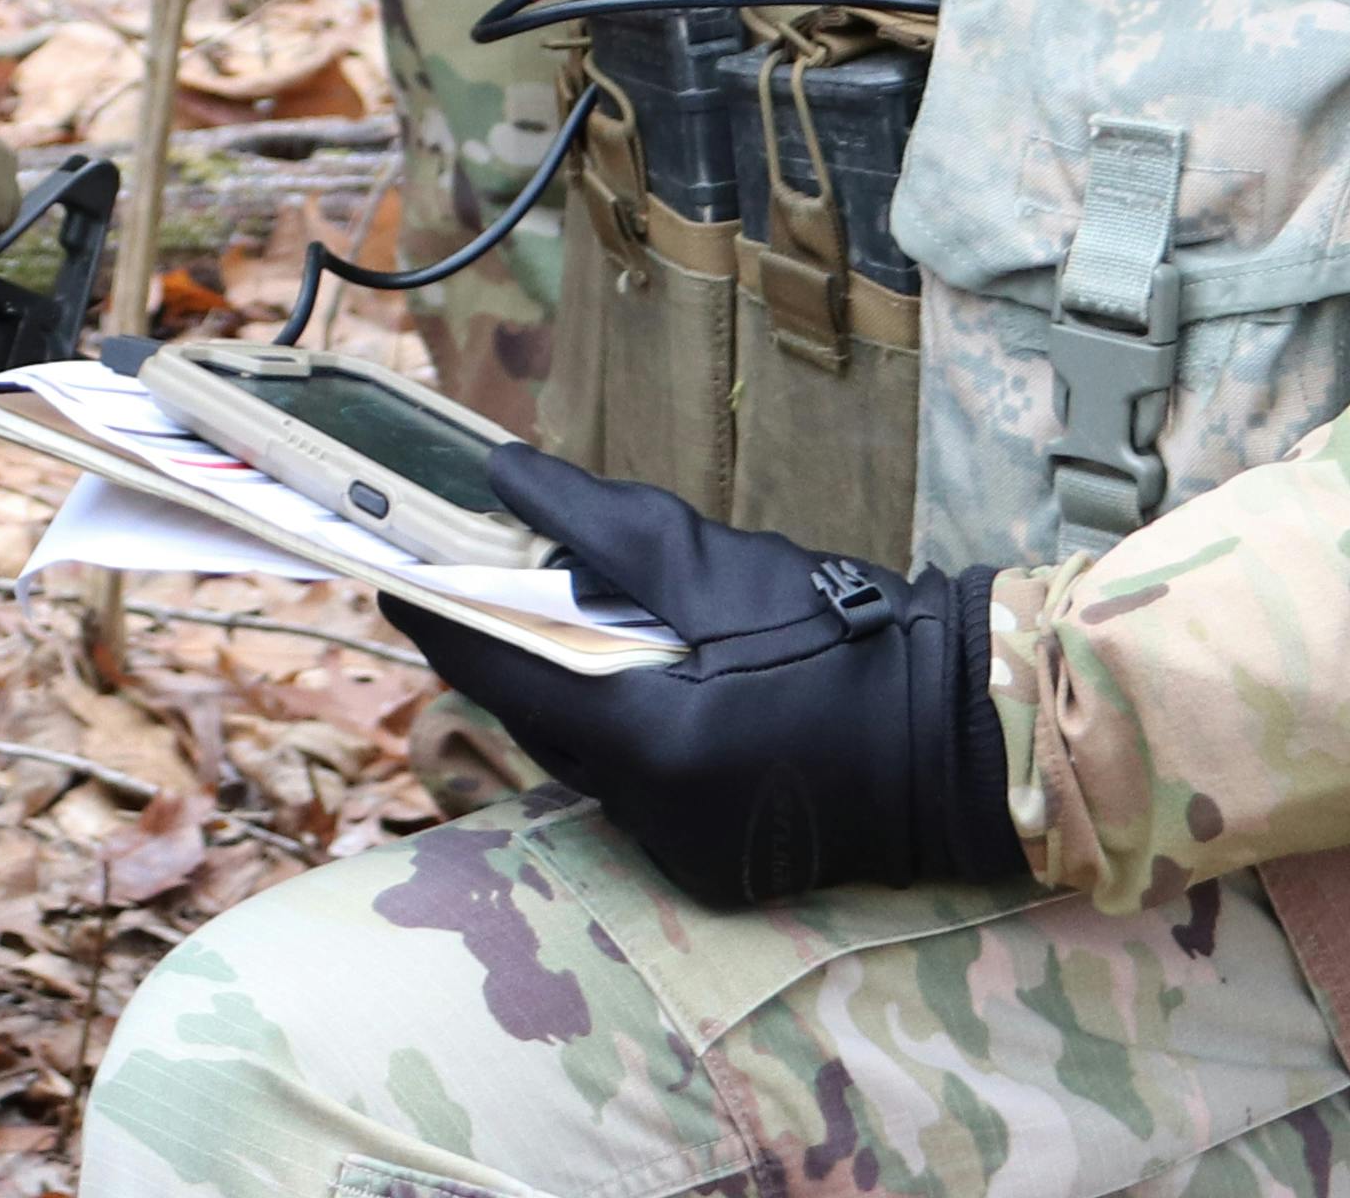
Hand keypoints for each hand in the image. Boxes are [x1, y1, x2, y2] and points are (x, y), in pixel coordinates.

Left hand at [389, 442, 1024, 911]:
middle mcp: (655, 816)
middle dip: (521, 662)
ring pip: (589, 767)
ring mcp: (684, 857)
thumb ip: (596, 522)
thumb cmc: (838, 632)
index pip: (509, 680)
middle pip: (545, 727)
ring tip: (585, 637)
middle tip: (490, 598)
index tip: (393, 583)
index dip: (445, 629)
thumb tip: (504, 473)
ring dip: (579, 704)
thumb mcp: (709, 560)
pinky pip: (637, 802)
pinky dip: (631, 748)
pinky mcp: (713, 875)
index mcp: (652, 739)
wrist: (956, 732)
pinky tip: (654, 697)